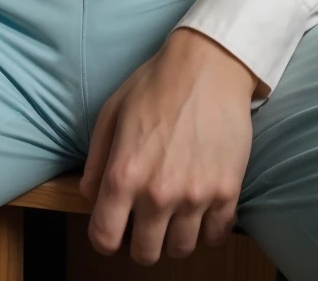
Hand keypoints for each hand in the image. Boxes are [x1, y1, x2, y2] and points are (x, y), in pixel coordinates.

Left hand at [80, 28, 257, 265]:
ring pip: (181, 249)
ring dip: (174, 236)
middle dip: (140, 241)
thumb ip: (96, 160)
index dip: (104, 237)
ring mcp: (195, 196)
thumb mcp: (112, 112)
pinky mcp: (227, 192)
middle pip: (145, 253)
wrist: (209, 65)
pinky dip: (208, 228)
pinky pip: (216, 236)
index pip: (104, 238)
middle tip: (146, 219)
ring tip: (175, 211)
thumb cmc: (156, 83)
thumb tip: (90, 195)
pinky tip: (201, 206)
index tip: (112, 227)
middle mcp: (158, 193)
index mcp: (124, 174)